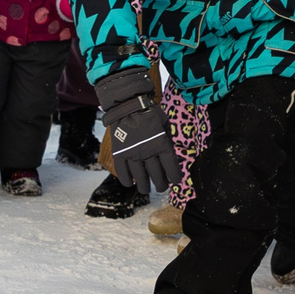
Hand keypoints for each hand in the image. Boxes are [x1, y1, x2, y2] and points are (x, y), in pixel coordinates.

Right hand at [97, 67, 178, 192]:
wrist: (128, 104)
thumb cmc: (149, 112)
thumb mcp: (164, 123)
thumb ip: (167, 139)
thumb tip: (170, 155)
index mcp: (161, 144)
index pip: (170, 167)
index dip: (174, 176)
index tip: (175, 181)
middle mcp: (148, 151)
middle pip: (156, 175)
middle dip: (160, 184)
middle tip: (160, 187)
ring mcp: (132, 153)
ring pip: (140, 177)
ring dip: (143, 186)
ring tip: (145, 189)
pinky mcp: (120, 153)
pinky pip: (123, 171)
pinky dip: (126, 179)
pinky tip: (129, 183)